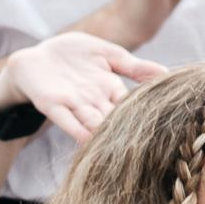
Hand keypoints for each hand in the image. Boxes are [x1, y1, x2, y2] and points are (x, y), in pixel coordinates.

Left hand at [0, 31, 165, 143]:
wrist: (36, 58)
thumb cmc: (73, 56)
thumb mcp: (109, 55)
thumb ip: (135, 66)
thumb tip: (168, 73)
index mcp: (110, 88)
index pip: (132, 103)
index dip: (145, 113)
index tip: (164, 126)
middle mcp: (95, 100)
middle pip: (114, 117)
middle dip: (127, 130)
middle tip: (145, 145)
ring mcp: (74, 104)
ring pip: (94, 122)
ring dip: (105, 134)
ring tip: (120, 148)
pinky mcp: (52, 104)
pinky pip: (67, 120)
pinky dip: (78, 131)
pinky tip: (88, 141)